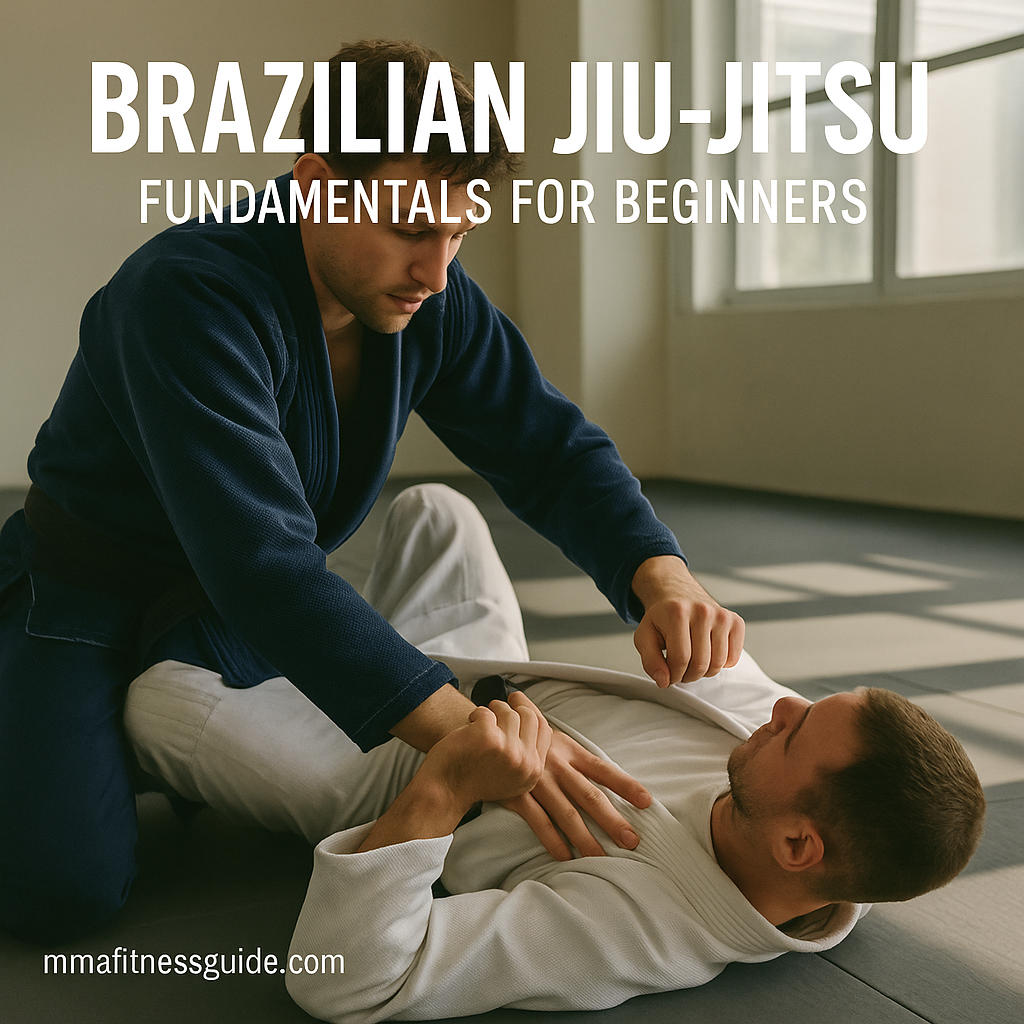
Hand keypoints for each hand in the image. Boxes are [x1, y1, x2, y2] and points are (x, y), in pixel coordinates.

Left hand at [428, 691, 552, 807]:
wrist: (444, 793)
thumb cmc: (472, 781)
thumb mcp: (511, 777)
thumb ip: (525, 754)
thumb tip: (529, 717)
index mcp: (533, 770)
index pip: (543, 729)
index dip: (531, 709)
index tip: (519, 701)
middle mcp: (525, 762)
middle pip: (528, 716)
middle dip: (510, 706)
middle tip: (495, 707)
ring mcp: (508, 749)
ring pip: (507, 711)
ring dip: (490, 711)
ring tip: (476, 723)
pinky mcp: (488, 738)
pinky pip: (486, 712)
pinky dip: (474, 715)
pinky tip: (467, 728)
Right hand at [502, 728, 651, 860]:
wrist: (488, 733)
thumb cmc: (528, 738)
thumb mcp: (553, 735)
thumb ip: (575, 754)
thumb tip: (606, 770)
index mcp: (570, 751)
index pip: (603, 770)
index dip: (625, 785)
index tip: (647, 801)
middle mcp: (557, 767)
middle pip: (589, 796)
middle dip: (612, 820)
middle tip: (632, 841)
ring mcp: (537, 782)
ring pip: (566, 814)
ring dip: (585, 838)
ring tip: (602, 858)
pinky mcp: (517, 795)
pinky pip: (538, 821)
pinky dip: (552, 840)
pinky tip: (566, 857)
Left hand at [631, 555, 744, 686]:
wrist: (678, 594)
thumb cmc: (662, 618)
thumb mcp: (644, 636)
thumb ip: (650, 661)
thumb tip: (664, 681)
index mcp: (677, 613)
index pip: (680, 659)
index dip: (673, 675)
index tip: (668, 675)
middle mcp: (702, 611)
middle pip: (700, 664)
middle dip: (688, 676)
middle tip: (680, 670)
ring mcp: (722, 615)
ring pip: (717, 664)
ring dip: (704, 673)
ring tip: (692, 663)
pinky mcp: (735, 621)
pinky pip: (733, 658)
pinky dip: (720, 665)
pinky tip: (708, 654)